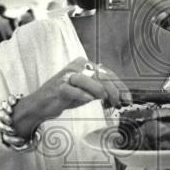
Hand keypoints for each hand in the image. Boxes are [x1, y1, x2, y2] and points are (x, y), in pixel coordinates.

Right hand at [18, 58, 132, 131]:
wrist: (41, 104)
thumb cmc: (65, 96)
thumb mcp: (87, 92)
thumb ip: (101, 90)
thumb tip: (119, 96)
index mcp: (85, 65)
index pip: (107, 73)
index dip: (120, 86)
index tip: (128, 99)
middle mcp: (77, 67)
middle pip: (101, 75)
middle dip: (114, 90)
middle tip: (120, 103)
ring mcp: (67, 76)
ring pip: (88, 79)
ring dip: (100, 90)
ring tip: (106, 100)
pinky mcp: (59, 87)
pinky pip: (72, 89)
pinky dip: (82, 94)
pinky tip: (90, 100)